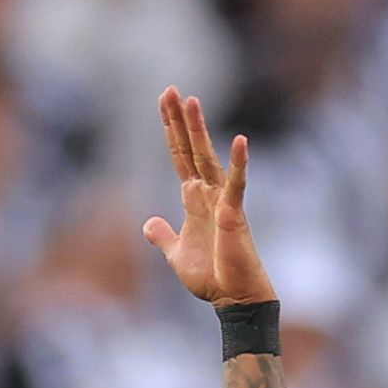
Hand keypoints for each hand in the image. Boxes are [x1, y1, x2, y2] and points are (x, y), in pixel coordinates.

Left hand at [142, 90, 274, 307]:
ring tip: (192, 101)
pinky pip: (237, 184)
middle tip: (171, 90)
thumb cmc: (211, 277)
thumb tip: (148, 223)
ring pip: (208, 158)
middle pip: (191, 148)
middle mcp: (208, 193)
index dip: (170, 130)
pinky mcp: (235, 214)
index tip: (164, 102)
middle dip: (180, 120)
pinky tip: (240, 141)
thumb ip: (163, 235)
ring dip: (199, 131)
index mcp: (194, 199)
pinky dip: (239, 164)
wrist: (233, 297)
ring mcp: (222, 201)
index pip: (180, 156)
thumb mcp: (175, 254)